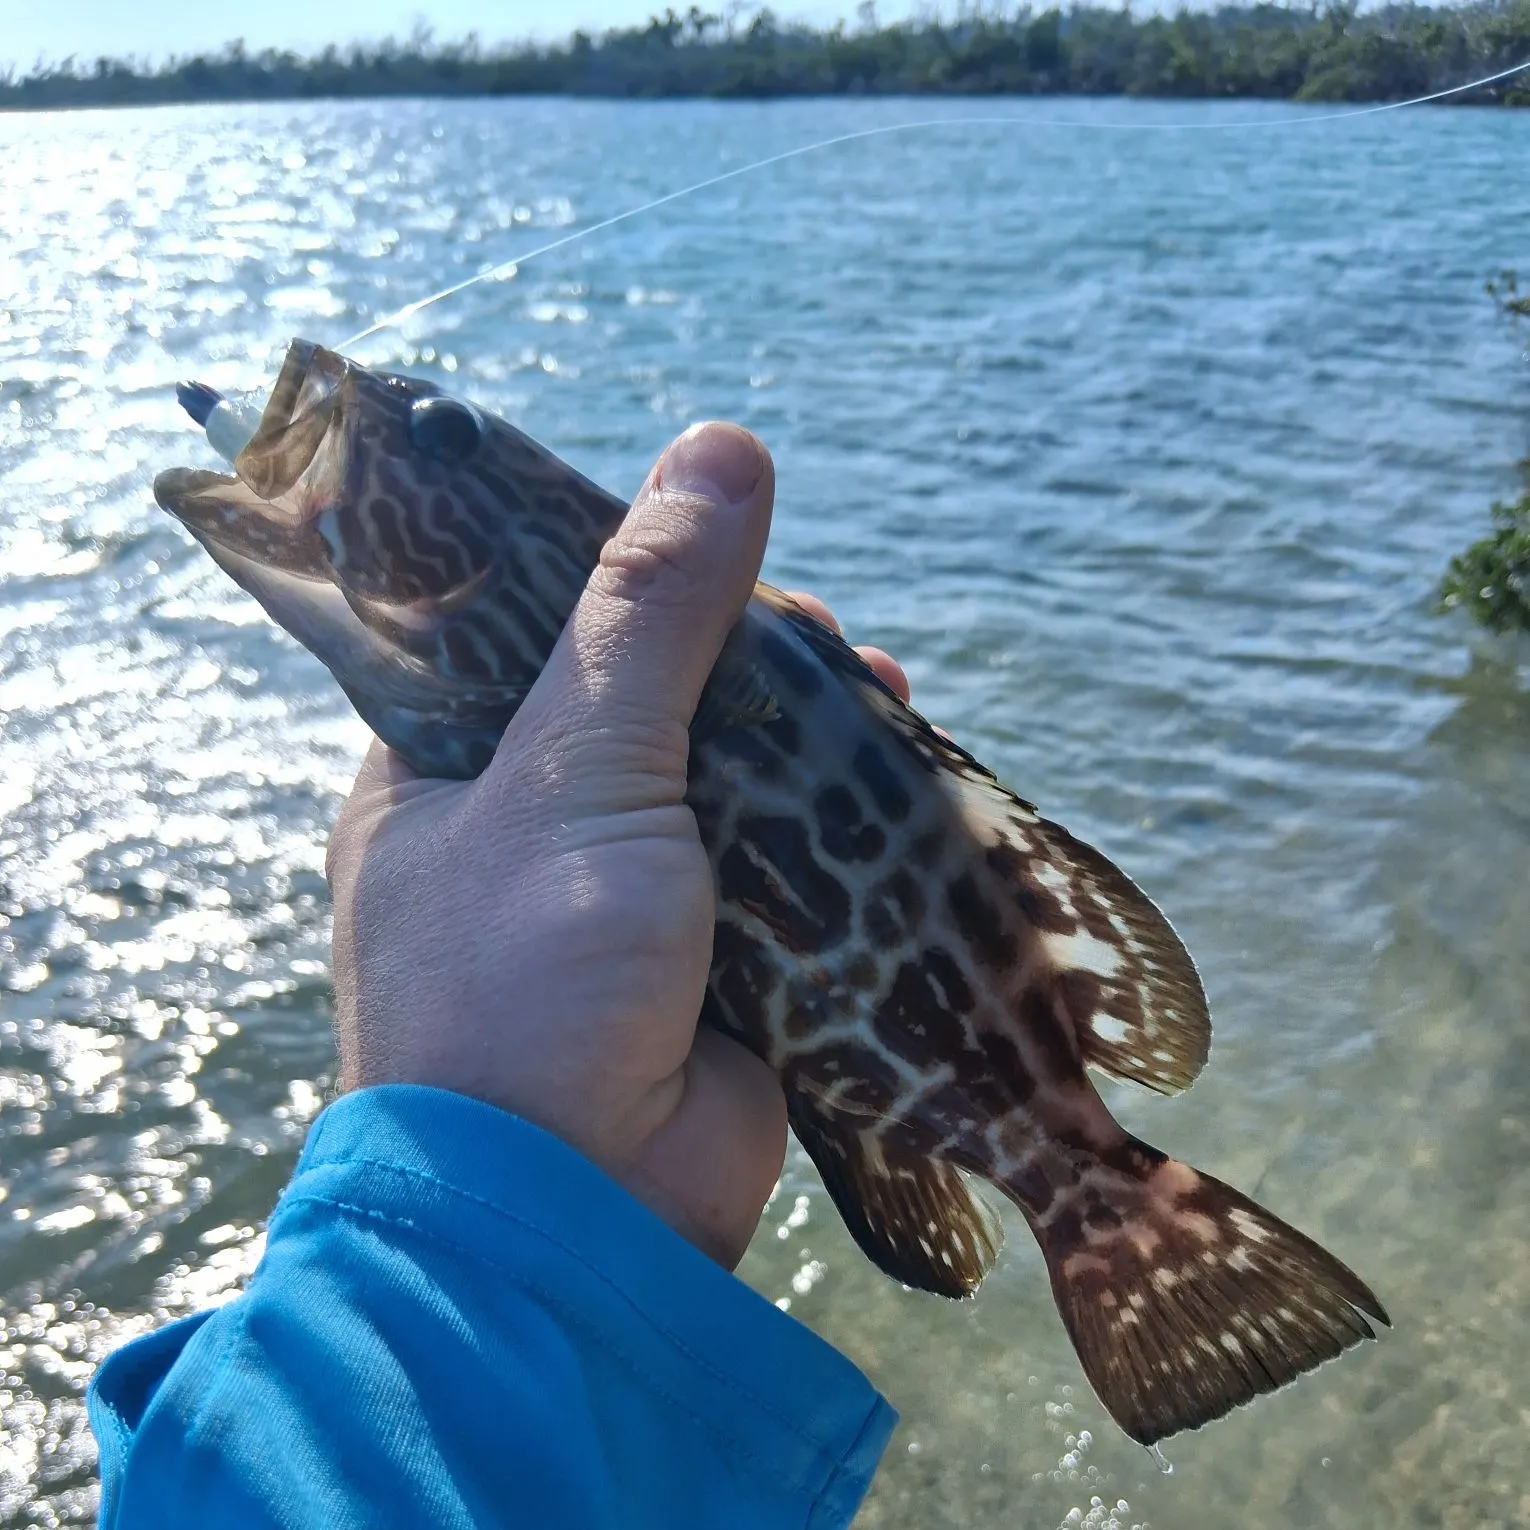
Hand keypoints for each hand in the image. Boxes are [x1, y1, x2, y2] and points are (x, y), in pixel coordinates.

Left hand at [325, 422, 912, 1269]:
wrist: (574, 1223)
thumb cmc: (526, 985)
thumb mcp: (578, 773)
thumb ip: (649, 618)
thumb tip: (722, 449)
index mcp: (447, 775)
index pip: (535, 630)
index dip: (628, 576)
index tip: (712, 541)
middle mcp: (533, 829)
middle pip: (653, 697)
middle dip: (745, 655)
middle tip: (813, 630)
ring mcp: (632, 900)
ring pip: (732, 776)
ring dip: (807, 728)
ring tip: (875, 684)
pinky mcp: (718, 963)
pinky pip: (787, 861)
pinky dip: (841, 816)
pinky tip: (896, 762)